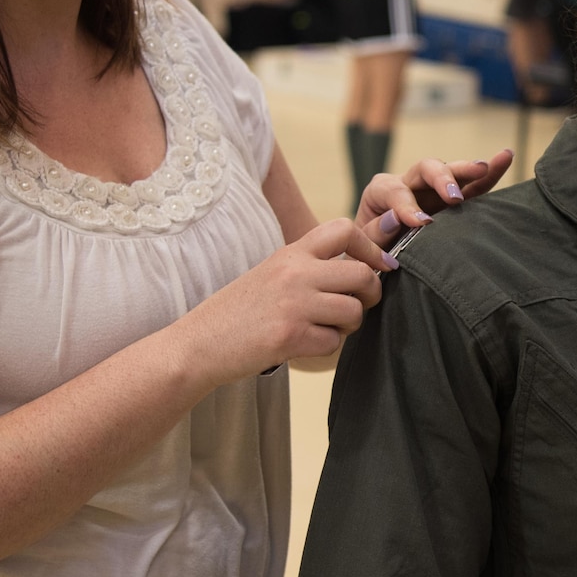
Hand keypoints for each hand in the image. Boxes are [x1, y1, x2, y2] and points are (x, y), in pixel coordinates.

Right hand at [177, 219, 392, 384]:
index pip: (345, 229)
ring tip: (325, 329)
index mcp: (290, 253)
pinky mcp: (290, 335)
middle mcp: (294, 272)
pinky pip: (334, 342)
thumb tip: (363, 271)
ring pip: (354, 311)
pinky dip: (325, 347)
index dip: (371, 248)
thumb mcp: (272, 274)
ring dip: (348, 325)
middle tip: (357, 306)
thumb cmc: (238, 313)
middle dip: (370, 294)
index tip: (379, 266)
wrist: (197, 344)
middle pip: (363, 274)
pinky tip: (304, 345)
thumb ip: (309, 267)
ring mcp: (293, 303)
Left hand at [356, 151, 513, 245]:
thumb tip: (396, 219)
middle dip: (441, 180)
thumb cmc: (368, 254)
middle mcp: (408, 183)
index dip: (406, 205)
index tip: (421, 223)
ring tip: (485, 167)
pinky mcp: (453, 201)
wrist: (379, 262)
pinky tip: (505, 157)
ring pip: (451, 172)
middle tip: (453, 197)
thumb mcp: (362, 247)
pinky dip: (489, 174)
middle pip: (425, 169)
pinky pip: (473, 186)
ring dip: (468, 170)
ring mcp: (433, 191)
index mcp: (380, 192)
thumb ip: (375, 233)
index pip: (394, 191)